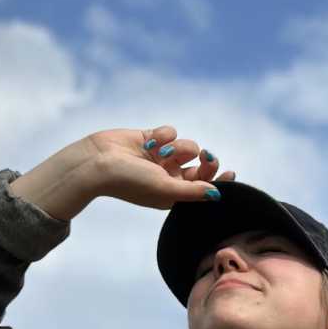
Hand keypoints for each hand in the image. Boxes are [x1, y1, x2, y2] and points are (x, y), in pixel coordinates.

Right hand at [82, 125, 237, 210]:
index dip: (219, 181)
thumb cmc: (129, 181)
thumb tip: (218, 196)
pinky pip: (171, 133)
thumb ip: (193, 191)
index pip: (204, 188)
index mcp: (174, 194)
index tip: (231, 173)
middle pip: (201, 166)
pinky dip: (163, 135)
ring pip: (187, 146)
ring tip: (161, 152)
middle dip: (204, 160)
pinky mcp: (152, 140)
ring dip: (179, 147)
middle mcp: (169, 177)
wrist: (96, 163)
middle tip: (206, 156)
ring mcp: (161, 158)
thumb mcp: (165, 189)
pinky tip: (151, 141)